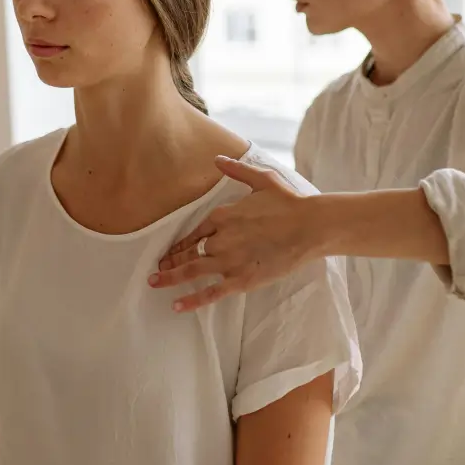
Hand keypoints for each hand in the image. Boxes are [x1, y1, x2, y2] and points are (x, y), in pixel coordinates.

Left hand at [148, 156, 319, 311]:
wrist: (310, 227)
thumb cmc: (289, 202)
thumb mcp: (261, 179)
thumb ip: (236, 170)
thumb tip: (217, 158)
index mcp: (223, 216)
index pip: (194, 232)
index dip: (180, 243)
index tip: (170, 250)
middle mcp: (220, 239)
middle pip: (188, 252)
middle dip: (170, 261)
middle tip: (156, 270)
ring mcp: (229, 261)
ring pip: (191, 271)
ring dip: (170, 277)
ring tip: (153, 283)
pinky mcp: (241, 280)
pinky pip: (211, 293)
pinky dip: (192, 300)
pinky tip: (176, 306)